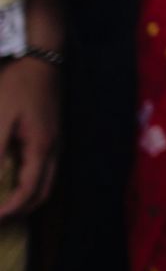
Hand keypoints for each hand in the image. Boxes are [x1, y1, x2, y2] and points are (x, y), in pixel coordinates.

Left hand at [0, 56, 58, 219]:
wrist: (41, 59)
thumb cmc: (18, 86)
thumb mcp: (0, 118)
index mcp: (41, 148)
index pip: (29, 192)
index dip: (9, 210)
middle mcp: (54, 149)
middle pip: (43, 193)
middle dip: (20, 210)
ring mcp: (56, 142)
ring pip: (46, 182)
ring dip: (26, 198)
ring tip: (3, 203)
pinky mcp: (52, 135)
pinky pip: (45, 169)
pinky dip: (30, 183)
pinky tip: (13, 178)